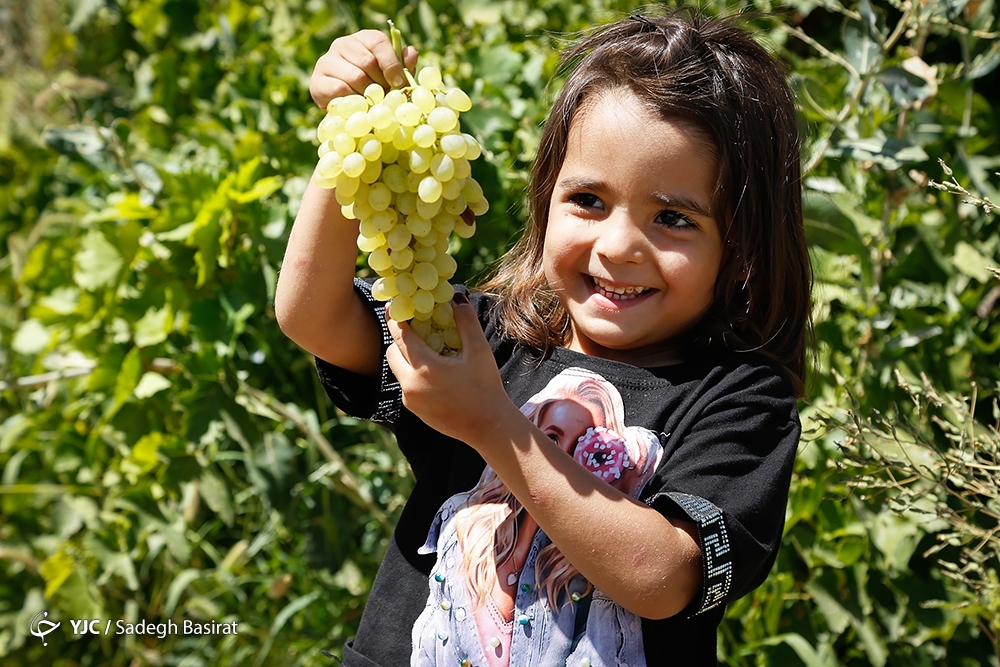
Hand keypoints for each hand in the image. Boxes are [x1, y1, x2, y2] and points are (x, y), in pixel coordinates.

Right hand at [310, 30, 418, 109]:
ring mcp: (327, 61)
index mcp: (363, 39)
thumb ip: (402, 65)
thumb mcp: (390, 75)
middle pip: (367, 61)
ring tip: (374, 103)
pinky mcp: (317, 80)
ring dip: (368, 94)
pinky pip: (339, 90)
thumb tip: (412, 54)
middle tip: (387, 97)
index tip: (400, 82)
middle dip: (381, 83)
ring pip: (355, 77)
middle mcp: (342, 44)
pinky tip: (358, 107)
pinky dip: (353, 101)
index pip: (378, 42)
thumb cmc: (373, 86)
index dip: (391, 63)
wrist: (345, 105)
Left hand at [385, 296, 516, 443]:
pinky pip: (406, 385)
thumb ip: (466, 321)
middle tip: (416, 328)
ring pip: (398, 370)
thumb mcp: (479, 350)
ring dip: (407, 357)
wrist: (489, 427)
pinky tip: (435, 372)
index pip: (400, 336)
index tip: (395, 305)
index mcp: (424, 367)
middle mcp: (410, 384)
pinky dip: (414, 374)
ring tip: (428, 350)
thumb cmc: (486, 387)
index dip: (396, 318)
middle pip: (392, 353)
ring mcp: (410, 400)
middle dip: (401, 339)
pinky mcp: (415, 411)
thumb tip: (456, 296)